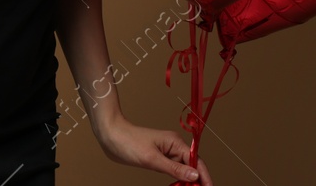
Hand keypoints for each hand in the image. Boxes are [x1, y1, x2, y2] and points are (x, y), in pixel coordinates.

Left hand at [96, 113, 212, 184]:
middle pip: (192, 165)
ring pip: (183, 169)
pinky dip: (177, 179)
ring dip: (187, 181)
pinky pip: (173, 170)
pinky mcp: (158, 157)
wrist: (111, 136)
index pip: (196, 160)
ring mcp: (166, 152)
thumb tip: (195, 175)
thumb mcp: (152, 159)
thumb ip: (174, 169)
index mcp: (175, 142)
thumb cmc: (129, 142)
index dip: (204, 175)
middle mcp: (174, 146)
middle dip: (197, 180)